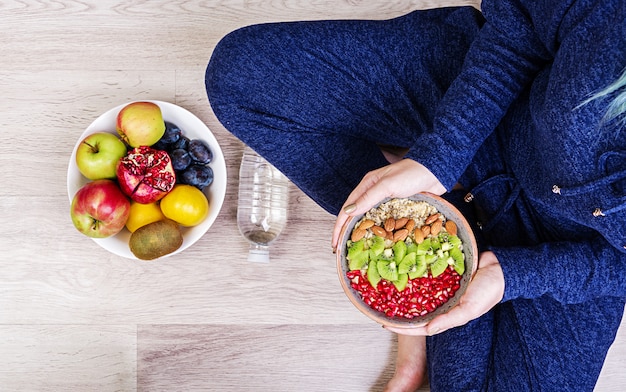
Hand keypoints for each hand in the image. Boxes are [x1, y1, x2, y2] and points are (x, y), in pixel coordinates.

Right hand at [331, 159, 445, 249]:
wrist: (436, 171)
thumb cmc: (411, 174)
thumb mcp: (387, 185)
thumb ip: (368, 197)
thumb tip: (348, 211)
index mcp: (367, 185)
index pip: (348, 208)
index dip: (339, 226)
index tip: (335, 243)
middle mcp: (374, 193)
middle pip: (356, 215)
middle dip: (347, 232)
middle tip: (342, 250)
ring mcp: (386, 201)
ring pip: (370, 220)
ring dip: (363, 234)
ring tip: (357, 249)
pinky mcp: (399, 208)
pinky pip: (385, 222)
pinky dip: (380, 232)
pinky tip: (378, 242)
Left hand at [384, 251, 504, 335]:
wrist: (501, 268)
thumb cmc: (489, 291)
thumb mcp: (469, 308)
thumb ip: (449, 319)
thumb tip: (428, 329)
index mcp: (448, 315)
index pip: (420, 327)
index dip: (402, 328)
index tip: (385, 324)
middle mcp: (443, 304)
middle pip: (416, 312)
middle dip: (398, 312)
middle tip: (379, 308)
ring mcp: (442, 289)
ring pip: (418, 295)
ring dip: (404, 295)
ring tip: (387, 292)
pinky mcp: (443, 275)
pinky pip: (425, 278)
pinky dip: (414, 278)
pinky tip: (403, 274)